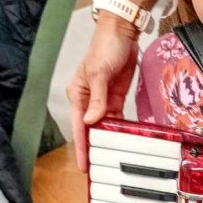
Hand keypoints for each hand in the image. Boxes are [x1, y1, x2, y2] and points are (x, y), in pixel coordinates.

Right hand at [67, 14, 139, 171]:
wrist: (122, 34)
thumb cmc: (104, 48)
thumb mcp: (99, 74)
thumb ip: (97, 99)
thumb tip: (92, 121)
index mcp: (77, 94)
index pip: (79, 126)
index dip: (81, 146)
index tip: (84, 165)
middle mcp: (88, 100)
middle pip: (91, 129)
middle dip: (94, 147)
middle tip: (99, 168)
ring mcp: (102, 99)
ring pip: (105, 125)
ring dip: (109, 139)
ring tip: (113, 158)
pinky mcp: (116, 97)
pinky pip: (117, 118)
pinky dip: (120, 128)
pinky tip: (125, 140)